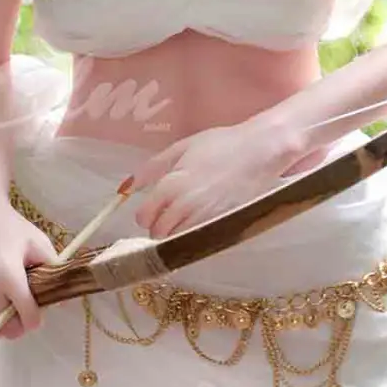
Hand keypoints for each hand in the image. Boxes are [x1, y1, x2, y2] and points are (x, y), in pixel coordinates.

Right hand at [0, 190, 58, 340]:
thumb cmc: (9, 227)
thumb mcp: (38, 243)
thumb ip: (53, 270)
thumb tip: (63, 299)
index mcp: (8, 274)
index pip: (26, 316)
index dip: (35, 320)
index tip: (36, 315)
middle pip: (5, 327)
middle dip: (17, 325)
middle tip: (21, 315)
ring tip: (4, 311)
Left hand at [127, 122, 308, 240]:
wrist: (260, 152)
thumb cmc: (221, 144)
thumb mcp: (182, 148)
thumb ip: (152, 168)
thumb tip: (126, 187)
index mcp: (172, 185)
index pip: (144, 217)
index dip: (145, 214)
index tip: (152, 209)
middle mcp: (185, 206)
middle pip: (158, 234)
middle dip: (159, 226)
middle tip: (168, 214)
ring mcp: (205, 219)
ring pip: (177, 242)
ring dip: (175, 234)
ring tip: (185, 218)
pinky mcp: (222, 226)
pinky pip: (198, 241)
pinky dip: (194, 237)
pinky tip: (200, 222)